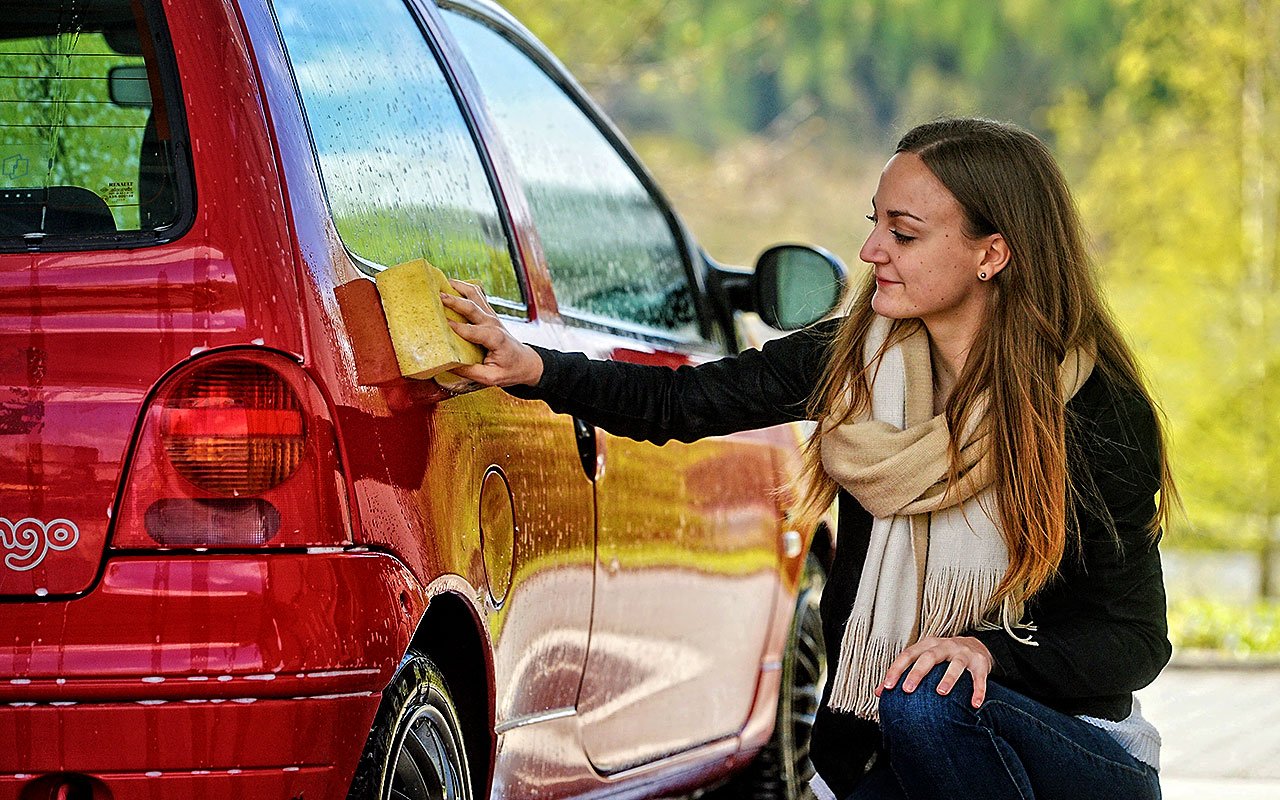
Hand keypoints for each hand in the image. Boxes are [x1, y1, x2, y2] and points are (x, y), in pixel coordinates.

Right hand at [440, 279, 543, 386]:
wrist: (525, 361)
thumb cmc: (510, 370)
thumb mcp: (491, 378)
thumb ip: (470, 372)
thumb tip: (448, 365)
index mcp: (495, 338)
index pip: (473, 331)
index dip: (458, 328)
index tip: (443, 324)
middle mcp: (493, 323)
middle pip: (472, 307)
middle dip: (455, 301)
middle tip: (438, 296)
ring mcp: (491, 316)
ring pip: (475, 294)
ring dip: (460, 287)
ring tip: (443, 282)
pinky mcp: (489, 313)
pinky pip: (477, 295)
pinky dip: (464, 288)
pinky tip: (451, 285)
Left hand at [876, 635, 993, 707]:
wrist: (974, 646)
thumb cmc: (941, 657)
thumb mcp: (922, 659)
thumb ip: (902, 674)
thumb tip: (879, 693)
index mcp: (926, 645)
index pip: (907, 655)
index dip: (896, 670)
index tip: (886, 687)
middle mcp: (944, 646)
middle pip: (928, 657)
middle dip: (917, 673)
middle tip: (907, 689)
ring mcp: (962, 654)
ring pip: (955, 665)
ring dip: (948, 678)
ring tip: (940, 692)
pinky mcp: (979, 663)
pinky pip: (979, 678)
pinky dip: (978, 690)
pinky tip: (975, 704)